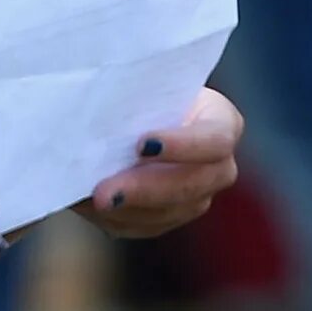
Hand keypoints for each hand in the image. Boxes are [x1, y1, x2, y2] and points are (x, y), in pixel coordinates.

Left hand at [78, 88, 242, 238]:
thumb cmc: (139, 89)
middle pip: (195, 185)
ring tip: (90, 198)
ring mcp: (198, 195)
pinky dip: (117, 217)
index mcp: (221, 120)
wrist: (127, 112)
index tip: (142, 144)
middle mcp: (219, 164)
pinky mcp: (169, 216)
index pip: (216, 139)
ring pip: (169, 212)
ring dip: (127, 208)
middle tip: (104, 193)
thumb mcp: (141, 84)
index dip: (184, 145)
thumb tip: (104, 119)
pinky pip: (146, 226)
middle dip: (146, 189)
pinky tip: (91, 204)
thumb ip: (134, 98)